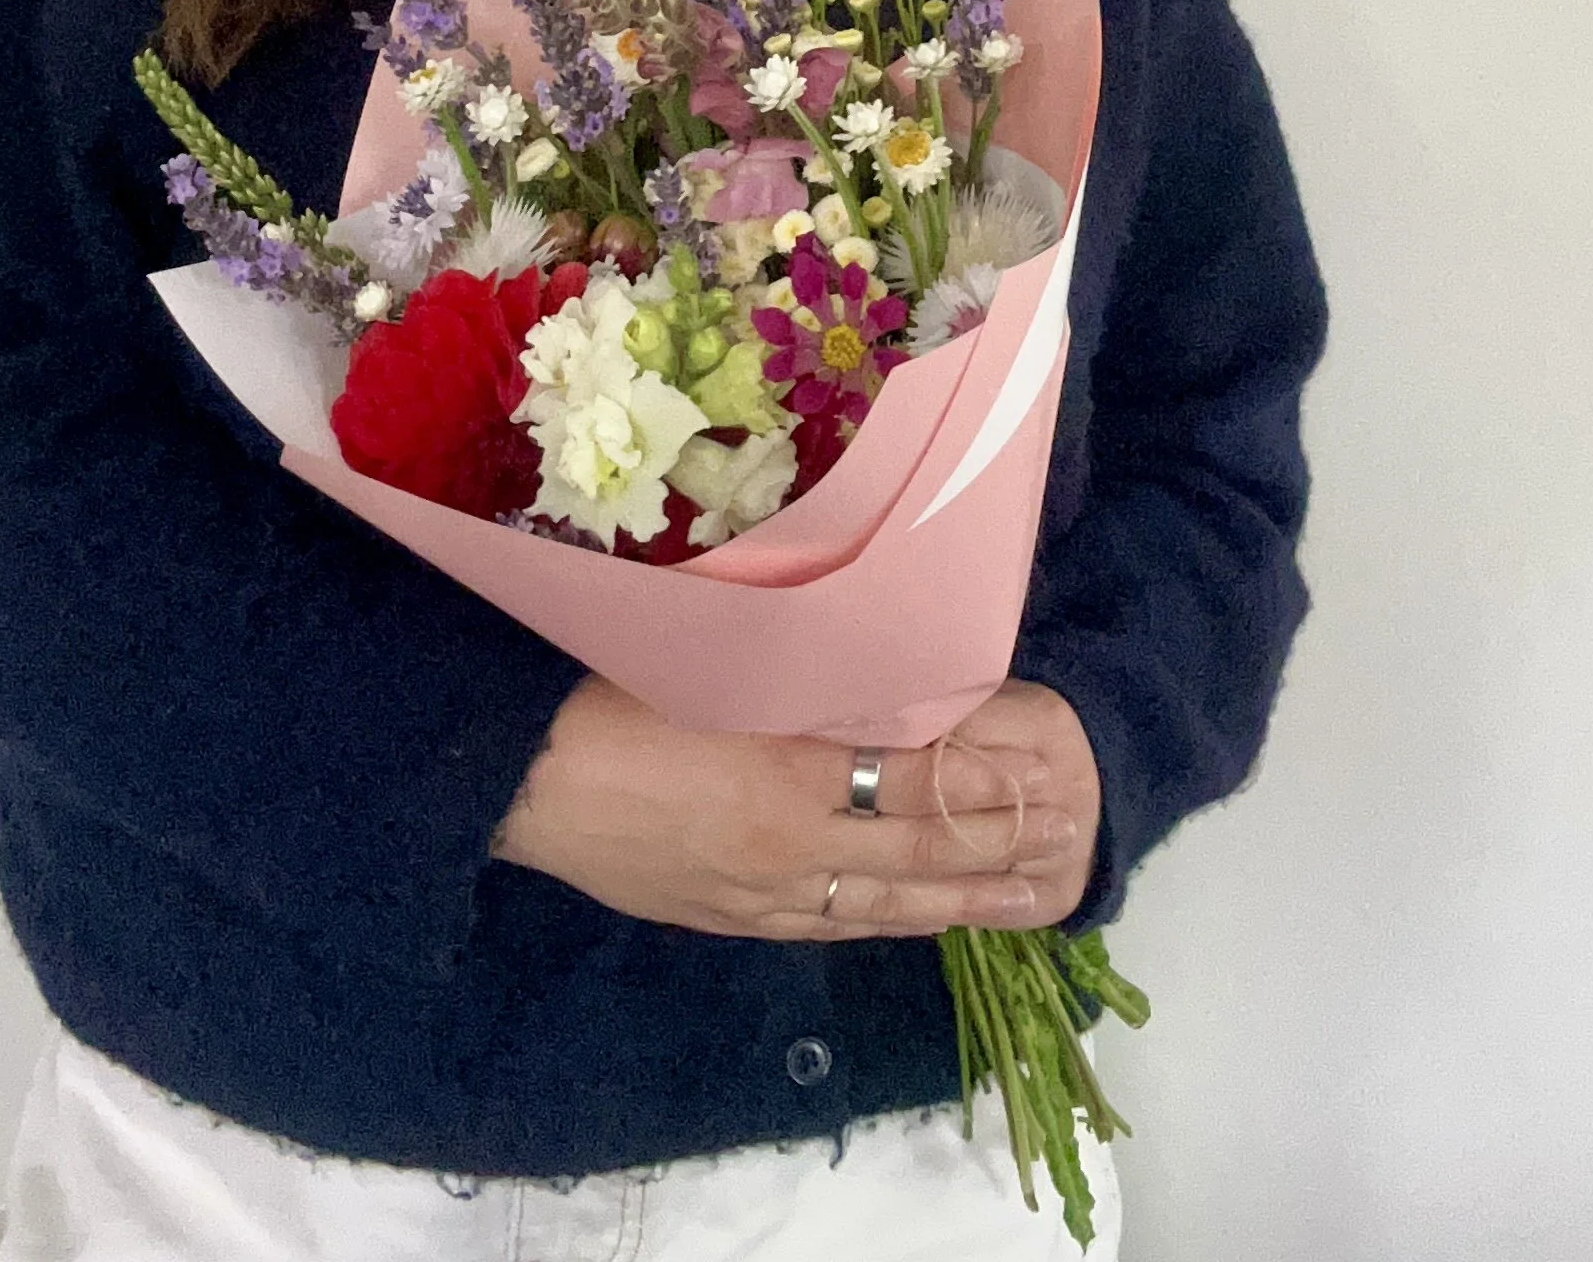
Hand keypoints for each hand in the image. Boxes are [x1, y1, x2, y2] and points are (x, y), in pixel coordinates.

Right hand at [490, 674, 1100, 938]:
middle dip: (1000, 848)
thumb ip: (818, 683)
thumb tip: (902, 677)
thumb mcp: (726, 669)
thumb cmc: (614, 693)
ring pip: (885, 903)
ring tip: (1030, 894)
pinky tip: (922, 919)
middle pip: (919, 853)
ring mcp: (759, 893)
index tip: (1052, 770)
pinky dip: (889, 921)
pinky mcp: (725, 918)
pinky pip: (830, 923)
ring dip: (963, 899)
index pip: (921, 781)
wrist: (522, 778)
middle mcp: (790, 848)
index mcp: (792, 774)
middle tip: (1070, 842)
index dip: (991, 781)